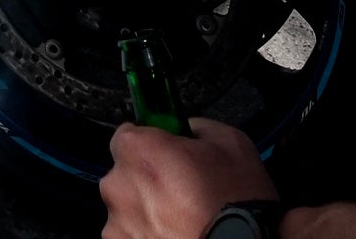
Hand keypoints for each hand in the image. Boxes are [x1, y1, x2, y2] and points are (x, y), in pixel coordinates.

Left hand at [97, 119, 272, 238]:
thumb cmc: (236, 205)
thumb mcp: (229, 142)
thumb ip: (195, 127)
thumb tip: (185, 129)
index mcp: (140, 151)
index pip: (127, 134)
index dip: (150, 143)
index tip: (164, 152)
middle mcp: (121, 186)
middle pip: (126, 172)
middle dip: (148, 178)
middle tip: (182, 188)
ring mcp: (119, 222)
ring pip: (128, 206)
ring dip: (147, 209)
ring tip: (183, 217)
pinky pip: (130, 233)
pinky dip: (147, 233)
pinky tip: (175, 232)